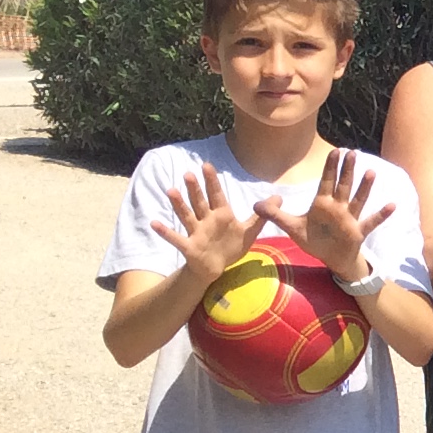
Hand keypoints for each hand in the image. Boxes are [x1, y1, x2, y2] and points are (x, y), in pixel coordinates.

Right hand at [148, 167, 261, 283]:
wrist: (217, 268)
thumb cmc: (231, 246)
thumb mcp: (249, 231)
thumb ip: (262, 215)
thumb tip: (278, 197)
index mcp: (221, 215)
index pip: (216, 195)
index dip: (212, 181)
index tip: (206, 165)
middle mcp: (206, 220)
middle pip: (200, 202)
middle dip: (195, 189)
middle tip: (189, 173)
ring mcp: (196, 233)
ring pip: (186, 216)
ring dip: (179, 204)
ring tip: (171, 191)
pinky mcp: (189, 247)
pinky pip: (176, 238)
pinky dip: (166, 232)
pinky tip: (154, 223)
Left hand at [255, 148, 395, 279]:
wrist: (331, 258)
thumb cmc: (314, 239)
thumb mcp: (292, 227)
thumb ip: (275, 215)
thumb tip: (254, 204)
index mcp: (322, 204)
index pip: (326, 182)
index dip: (331, 167)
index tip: (336, 151)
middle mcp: (338, 208)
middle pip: (343, 186)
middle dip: (347, 170)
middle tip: (352, 152)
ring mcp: (350, 219)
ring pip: (358, 200)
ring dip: (364, 187)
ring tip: (371, 173)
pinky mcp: (358, 232)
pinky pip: (371, 222)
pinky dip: (381, 215)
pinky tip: (392, 205)